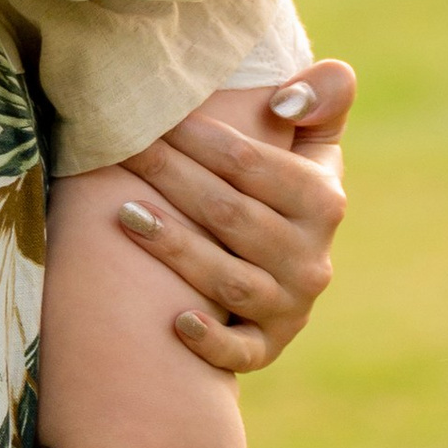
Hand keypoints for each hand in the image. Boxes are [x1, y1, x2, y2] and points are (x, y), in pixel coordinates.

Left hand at [114, 60, 353, 373]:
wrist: (289, 265)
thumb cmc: (285, 187)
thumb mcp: (315, 141)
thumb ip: (325, 95)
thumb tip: (287, 101)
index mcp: (323, 201)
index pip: (254, 166)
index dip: (202, 139)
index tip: (157, 116)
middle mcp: (311, 258)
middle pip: (231, 216)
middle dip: (173, 179)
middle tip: (123, 150)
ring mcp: (289, 307)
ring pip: (229, 280)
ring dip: (176, 248)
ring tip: (126, 214)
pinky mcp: (268, 347)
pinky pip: (243, 352)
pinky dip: (213, 342)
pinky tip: (176, 322)